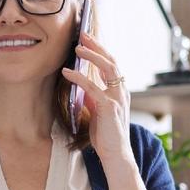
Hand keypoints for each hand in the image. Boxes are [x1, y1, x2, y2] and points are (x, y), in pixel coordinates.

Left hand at [62, 32, 135, 170]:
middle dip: (97, 45)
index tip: (88, 40)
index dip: (100, 50)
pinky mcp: (109, 107)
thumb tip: (82, 87)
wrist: (116, 155)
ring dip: (91, 55)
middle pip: (111, 60)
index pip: (111, 65)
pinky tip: (67, 72)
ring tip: (77, 47)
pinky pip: (93, 87)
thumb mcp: (98, 112)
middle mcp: (121, 91)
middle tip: (83, 34)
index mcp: (119, 91)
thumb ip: (93, 98)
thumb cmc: (107, 137)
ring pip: (107, 68)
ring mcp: (117, 98)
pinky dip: (79, 78)